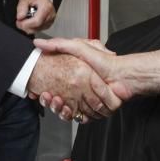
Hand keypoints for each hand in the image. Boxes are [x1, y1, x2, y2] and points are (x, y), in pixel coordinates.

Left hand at [16, 0, 55, 32]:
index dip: (26, 23)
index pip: (36, 21)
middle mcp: (50, 15)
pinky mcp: (48, 25)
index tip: (18, 21)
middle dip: (25, 26)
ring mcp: (50, 21)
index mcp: (46, 7)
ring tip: (24, 18)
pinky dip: (31, 27)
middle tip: (19, 20)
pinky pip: (38, 30)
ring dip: (27, 27)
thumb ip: (21, 7)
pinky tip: (29, 20)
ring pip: (36, 30)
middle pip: (36, 27)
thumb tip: (20, 17)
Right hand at [34, 38, 159, 118]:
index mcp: (73, 77)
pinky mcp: (93, 111)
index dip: (44, 90)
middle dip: (49, 101)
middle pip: (57, 101)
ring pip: (66, 111)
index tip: (37, 90)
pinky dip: (72, 116)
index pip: (53, 87)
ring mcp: (85, 102)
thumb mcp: (78, 47)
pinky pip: (80, 118)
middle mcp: (78, 91)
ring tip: (56, 101)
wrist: (122, 76)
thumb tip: (38, 42)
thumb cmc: (104, 61)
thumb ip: (59, 44)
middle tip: (46, 96)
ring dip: (58, 108)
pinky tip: (67, 110)